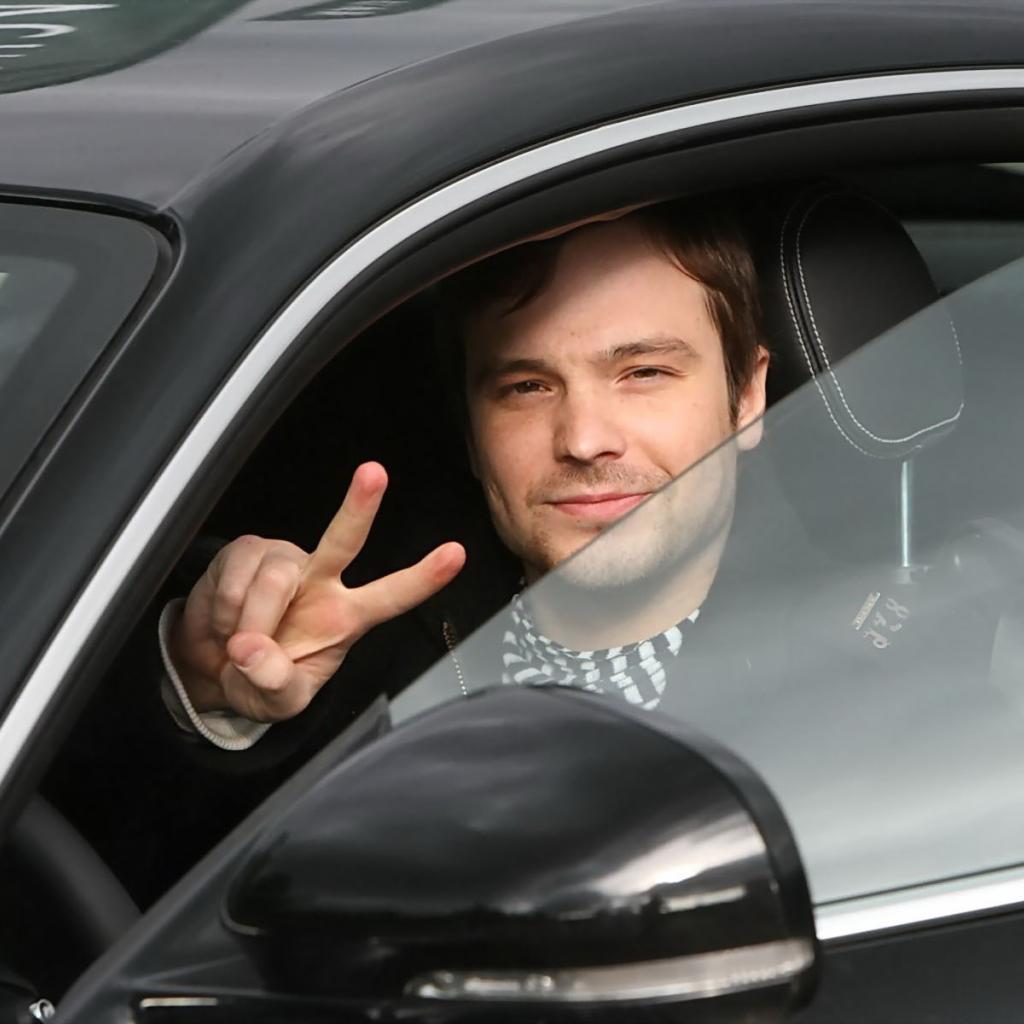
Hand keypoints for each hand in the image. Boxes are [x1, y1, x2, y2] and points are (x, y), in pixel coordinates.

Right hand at [168, 462, 465, 721]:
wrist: (214, 668)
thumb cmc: (261, 680)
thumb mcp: (279, 703)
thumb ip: (275, 683)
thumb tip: (254, 651)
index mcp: (346, 617)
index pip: (392, 595)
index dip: (424, 577)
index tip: (456, 554)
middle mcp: (321, 580)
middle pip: (345, 541)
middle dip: (359, 506)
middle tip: (374, 474)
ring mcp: (285, 562)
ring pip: (276, 579)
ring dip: (251, 620)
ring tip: (242, 641)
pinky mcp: (246, 552)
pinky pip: (234, 580)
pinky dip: (223, 612)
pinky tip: (225, 621)